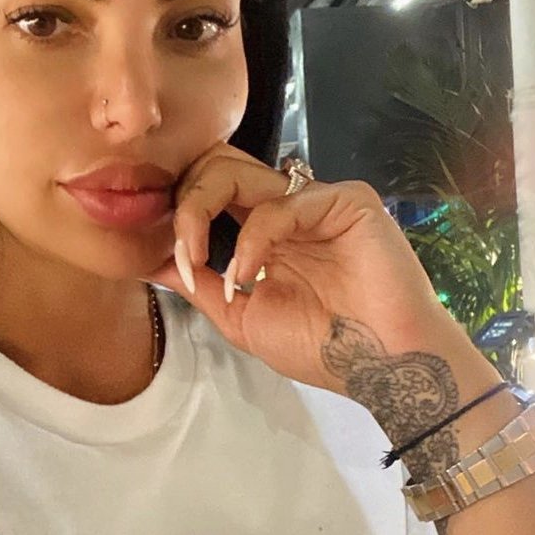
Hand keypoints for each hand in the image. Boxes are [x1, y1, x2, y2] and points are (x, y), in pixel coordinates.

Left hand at [144, 143, 480, 399]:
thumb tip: (150, 260)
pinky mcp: (344, 199)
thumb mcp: (241, 317)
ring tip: (198, 261)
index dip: (173, 210)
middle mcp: (283, 205)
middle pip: (211, 165)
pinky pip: (276, 204)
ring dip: (199, 213)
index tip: (152, 251)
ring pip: (232, 169)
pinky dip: (250, 240)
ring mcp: (313, 199)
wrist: (385, 369)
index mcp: (260, 228)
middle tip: (179, 250)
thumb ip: (199, 284)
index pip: (204, 188)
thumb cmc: (321, 348)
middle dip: (182, 202)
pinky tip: (247, 276)